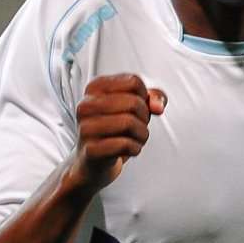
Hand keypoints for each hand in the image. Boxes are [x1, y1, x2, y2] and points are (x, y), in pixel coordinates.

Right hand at [71, 73, 166, 191]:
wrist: (94, 161)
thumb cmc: (116, 128)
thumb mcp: (137, 106)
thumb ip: (153, 97)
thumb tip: (158, 106)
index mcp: (95, 88)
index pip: (133, 82)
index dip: (145, 97)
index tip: (138, 107)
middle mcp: (86, 105)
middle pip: (134, 102)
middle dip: (145, 117)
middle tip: (139, 126)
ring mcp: (85, 127)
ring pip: (129, 123)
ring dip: (142, 134)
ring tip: (136, 138)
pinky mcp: (90, 150)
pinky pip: (124, 144)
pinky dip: (135, 148)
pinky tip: (129, 149)